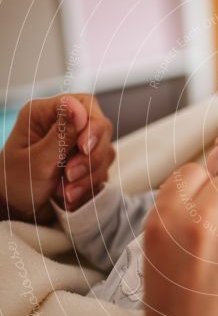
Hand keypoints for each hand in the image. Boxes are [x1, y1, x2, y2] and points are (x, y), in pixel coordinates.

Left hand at [0, 94, 113, 221]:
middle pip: (101, 128)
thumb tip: (78, 107)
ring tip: (65, 193)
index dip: (91, 125)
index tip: (84, 149)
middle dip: (90, 157)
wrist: (15, 210)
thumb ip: (60, 136)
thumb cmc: (16, 182)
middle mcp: (64, 125)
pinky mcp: (86, 164)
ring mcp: (77, 145)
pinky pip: (102, 171)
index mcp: (45, 114)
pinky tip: (69, 197)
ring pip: (105, 152)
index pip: (84, 104)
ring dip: (89, 176)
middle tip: (70, 175)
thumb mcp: (36, 161)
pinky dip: (89, 186)